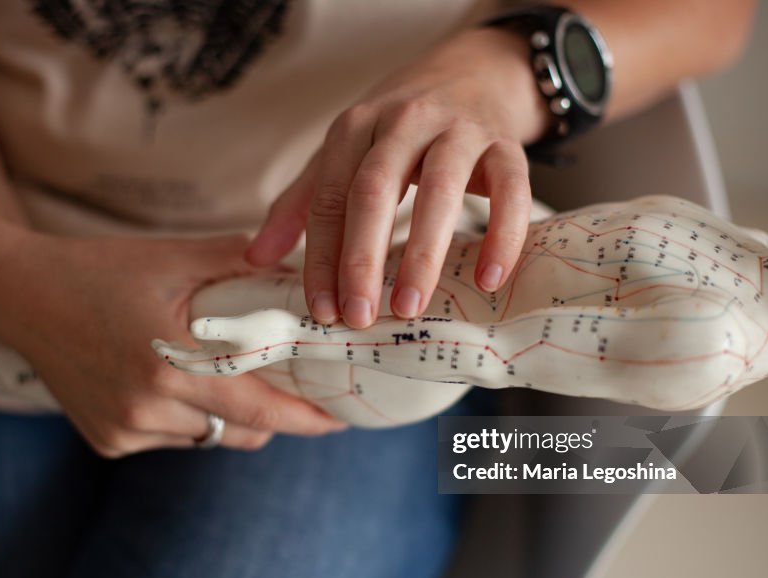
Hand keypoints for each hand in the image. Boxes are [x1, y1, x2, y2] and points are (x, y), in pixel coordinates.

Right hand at [0, 232, 345, 456]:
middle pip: (240, 431)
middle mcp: (145, 410)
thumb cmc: (101, 269)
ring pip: (207, 436)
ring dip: (225, 413)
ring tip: (217, 371)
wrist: (17, 292)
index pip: (259, 409)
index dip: (306, 419)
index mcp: (167, 366)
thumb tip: (303, 263)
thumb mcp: (174, 256)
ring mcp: (123, 431)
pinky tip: (167, 379)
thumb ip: (240, 261)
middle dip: (271, 415)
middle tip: (288, 387)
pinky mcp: (107, 441)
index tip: (340, 419)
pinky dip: (185, 416)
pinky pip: (172, 438)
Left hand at [245, 27, 547, 327]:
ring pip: (440, 190)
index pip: (330, 198)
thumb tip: (255, 258)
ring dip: (422, 254)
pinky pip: (511, 188)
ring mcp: (458, 129)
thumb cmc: (400, 127)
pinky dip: (502, 234)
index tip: (322, 310)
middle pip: (375, 191)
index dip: (321, 257)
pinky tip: (488, 279)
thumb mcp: (344, 152)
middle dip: (361, 258)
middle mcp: (403, 122)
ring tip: (409, 308)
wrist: (473, 70)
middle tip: (358, 317)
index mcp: (355, 128)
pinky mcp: (505, 143)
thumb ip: (302, 204)